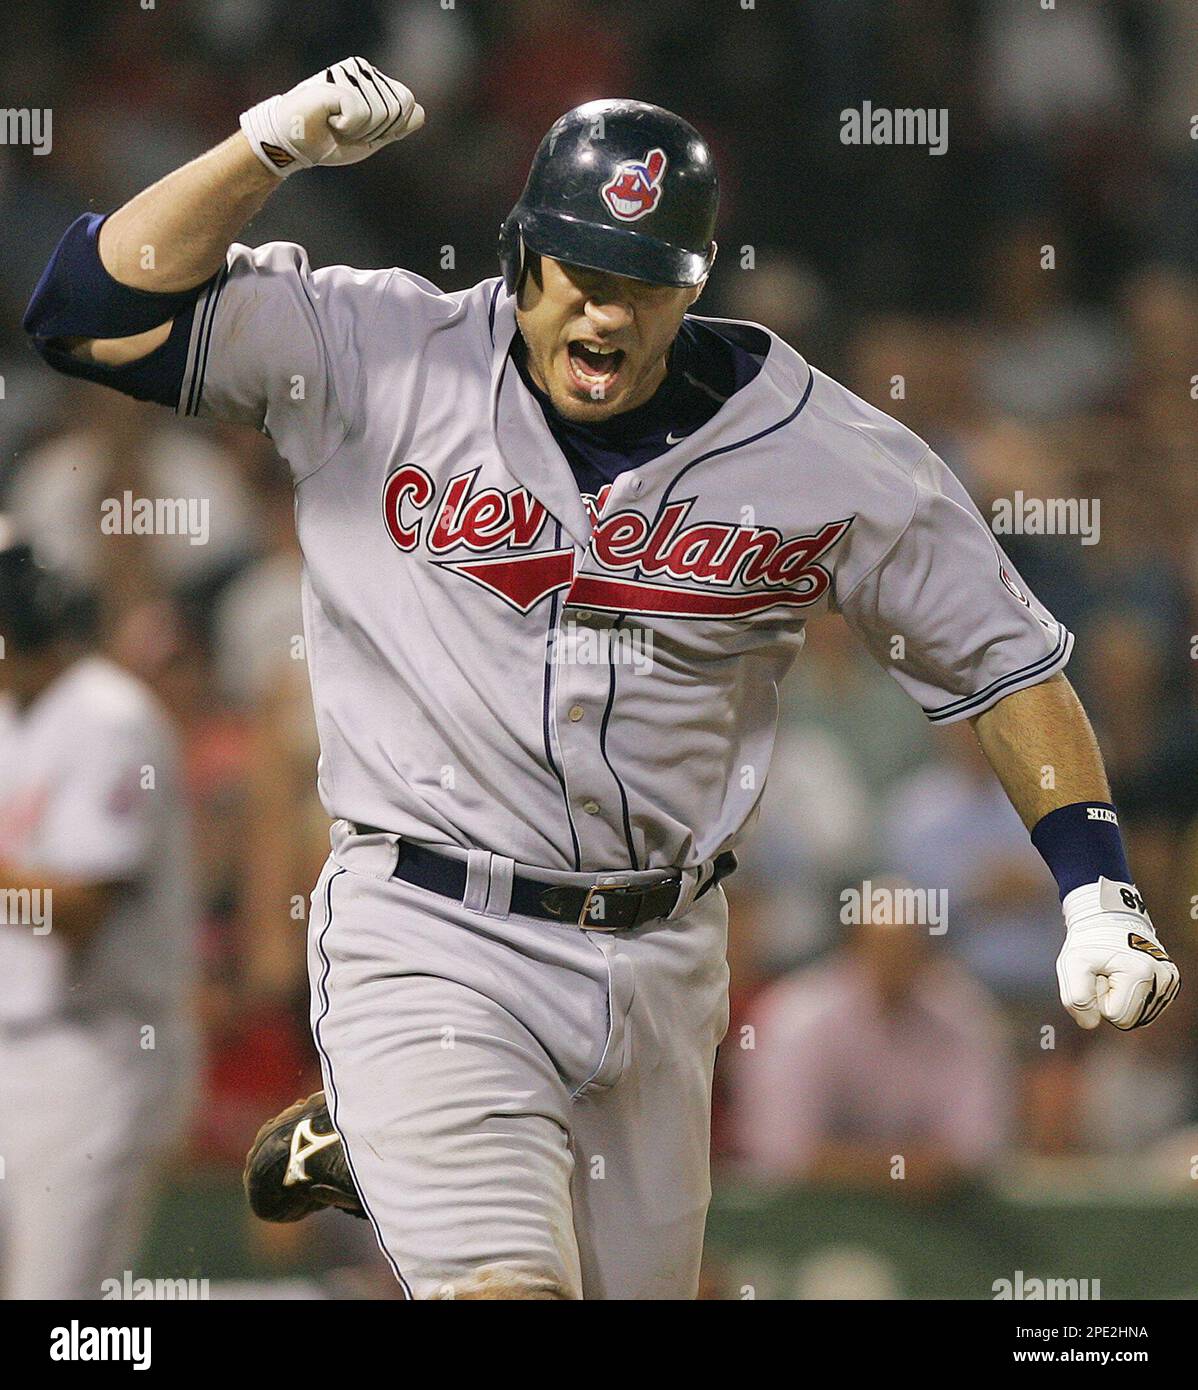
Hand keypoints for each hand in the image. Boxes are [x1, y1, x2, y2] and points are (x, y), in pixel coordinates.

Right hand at [240, 56, 423, 176]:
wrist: (295, 144)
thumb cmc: (328, 140)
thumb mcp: (370, 137)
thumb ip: (396, 126)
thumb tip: (421, 112)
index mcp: (373, 79)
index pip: (407, 104)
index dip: (390, 128)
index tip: (363, 130)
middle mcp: (363, 71)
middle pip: (397, 109)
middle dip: (375, 131)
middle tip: (347, 129)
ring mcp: (350, 74)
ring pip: (380, 113)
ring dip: (359, 130)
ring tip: (336, 124)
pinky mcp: (337, 83)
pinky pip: (361, 114)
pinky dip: (347, 127)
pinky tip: (329, 119)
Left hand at [1056, 878, 1179, 1029]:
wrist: (1109, 918)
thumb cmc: (1090, 941)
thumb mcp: (1071, 965)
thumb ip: (1075, 999)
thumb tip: (1090, 1023)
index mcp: (1141, 973)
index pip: (1115, 1016)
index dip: (1099, 999)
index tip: (1098, 975)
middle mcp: (1163, 979)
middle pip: (1129, 1019)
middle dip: (1111, 1000)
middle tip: (1105, 974)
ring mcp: (1170, 981)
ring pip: (1139, 1015)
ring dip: (1121, 998)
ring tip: (1115, 972)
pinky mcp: (1171, 982)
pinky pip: (1146, 1007)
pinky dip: (1132, 996)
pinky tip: (1126, 975)